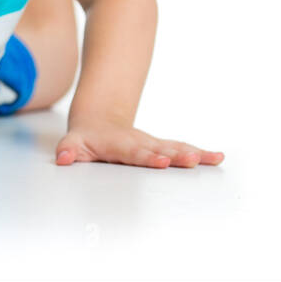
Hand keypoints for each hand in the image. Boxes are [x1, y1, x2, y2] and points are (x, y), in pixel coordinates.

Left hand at [57, 122, 223, 167]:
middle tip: (191, 160)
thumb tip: (63, 159)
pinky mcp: (163, 145)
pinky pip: (182, 148)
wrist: (98, 120)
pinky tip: (218, 157)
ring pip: (175, 147)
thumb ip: (68, 151)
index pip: (134, 153)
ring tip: (213, 158)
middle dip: (175, 155)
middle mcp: (140, 142)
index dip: (147, 157)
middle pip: (159, 149)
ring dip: (193, 153)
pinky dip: (200, 153)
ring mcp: (153, 143)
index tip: (161, 161)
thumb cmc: (85, 138)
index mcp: (119, 145)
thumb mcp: (72, 143)